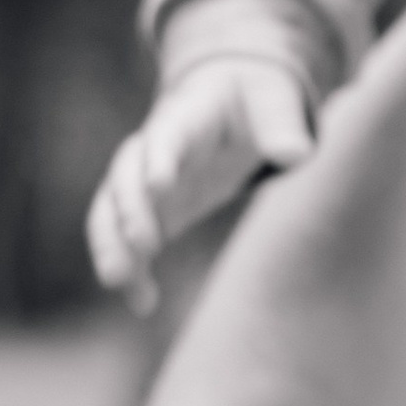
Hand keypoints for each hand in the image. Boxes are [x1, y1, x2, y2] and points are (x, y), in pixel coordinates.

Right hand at [87, 58, 317, 314]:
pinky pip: (127, 240)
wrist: (231, 101)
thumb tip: (295, 155)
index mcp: (186, 115)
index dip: (161, 158)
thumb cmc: (255, 101)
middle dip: (130, 210)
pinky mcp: (149, 210)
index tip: (161, 186)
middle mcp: (153, 147)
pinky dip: (132, 271)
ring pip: (111, 209)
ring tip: (118, 281)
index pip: (166, 135)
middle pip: (126, 175)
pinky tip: (143, 304)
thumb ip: (281, 127)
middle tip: (142, 246)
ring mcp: (144, 180)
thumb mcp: (273, 103)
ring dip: (111, 244)